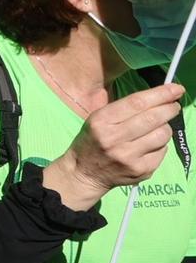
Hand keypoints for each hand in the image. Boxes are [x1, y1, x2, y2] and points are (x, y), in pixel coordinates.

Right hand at [45, 83, 187, 209]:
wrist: (85, 173)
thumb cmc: (93, 140)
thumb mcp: (97, 119)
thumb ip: (124, 109)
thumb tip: (159, 97)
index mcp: (101, 121)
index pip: (137, 103)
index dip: (161, 94)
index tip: (176, 88)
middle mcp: (114, 138)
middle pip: (153, 118)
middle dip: (170, 108)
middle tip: (174, 105)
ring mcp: (129, 156)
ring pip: (162, 135)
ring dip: (165, 127)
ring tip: (158, 127)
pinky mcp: (141, 170)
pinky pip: (162, 151)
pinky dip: (161, 145)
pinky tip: (150, 144)